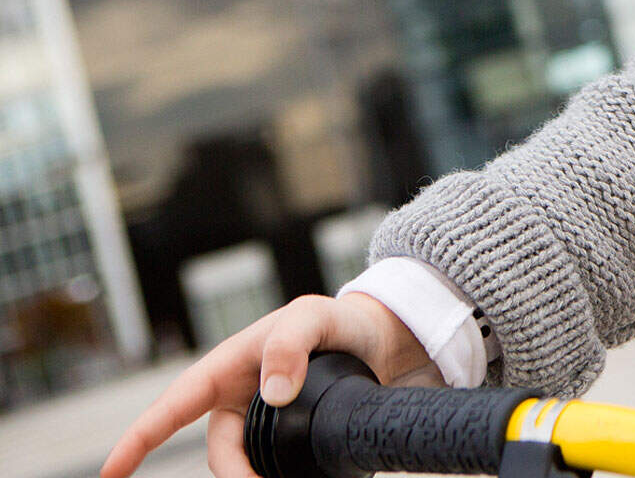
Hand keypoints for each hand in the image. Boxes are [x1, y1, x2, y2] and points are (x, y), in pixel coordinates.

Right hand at [101, 292, 437, 477]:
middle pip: (219, 452)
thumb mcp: (315, 317)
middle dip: (235, 475)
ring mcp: (258, 420)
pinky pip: (270, 467)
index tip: (110, 473)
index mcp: (226, 367)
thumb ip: (291, 345)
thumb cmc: (338, 320)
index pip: (173, 407)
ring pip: (245, 465)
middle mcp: (235, 398)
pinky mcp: (283, 437)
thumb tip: (272, 394)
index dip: (138, 440)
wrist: (378, 337)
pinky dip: (277, 477)